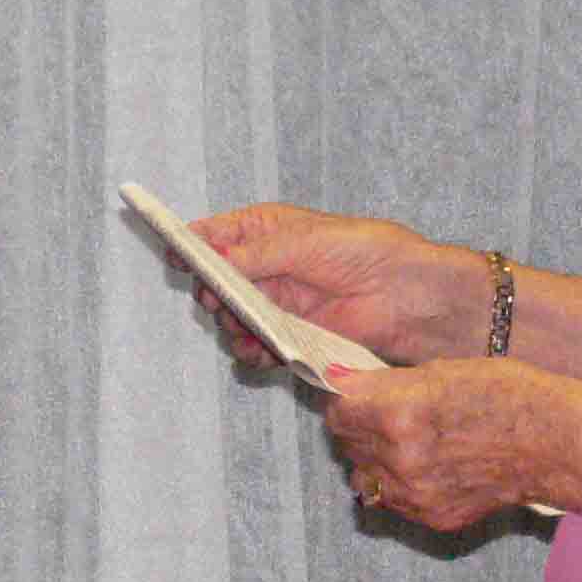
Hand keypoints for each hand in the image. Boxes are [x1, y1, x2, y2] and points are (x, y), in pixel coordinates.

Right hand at [185, 202, 476, 367]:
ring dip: (231, 326)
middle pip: (214, 280)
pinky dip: (252, 351)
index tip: (174, 254)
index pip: (214, 233)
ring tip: (245, 330)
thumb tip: (214, 256)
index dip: (190, 244)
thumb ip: (258, 254)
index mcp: (263, 230)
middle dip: (211, 292)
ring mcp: (275, 303)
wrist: (407, 297)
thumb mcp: (306, 242)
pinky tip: (261, 350)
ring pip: (230, 317)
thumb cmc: (365, 251)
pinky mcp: (289, 335)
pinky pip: (254, 346)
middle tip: (219, 300)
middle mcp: (263, 266)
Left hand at [324, 359, 581, 531]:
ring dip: (373, 457)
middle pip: (346, 442)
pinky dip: (399, 483)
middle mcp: (400, 459)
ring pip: (364, 475)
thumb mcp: (441, 371)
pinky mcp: (432, 517)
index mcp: (399, 413)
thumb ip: (386, 384)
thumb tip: (341, 382)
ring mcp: (415, 495)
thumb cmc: (508, 395)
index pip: (339, 409)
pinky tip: (429, 465)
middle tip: (384, 413)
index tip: (359, 393)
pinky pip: (394, 500)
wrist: (556, 444)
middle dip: (359, 426)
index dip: (348, 397)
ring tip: (405, 442)